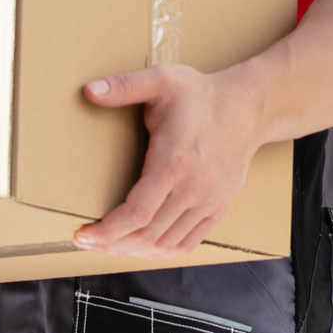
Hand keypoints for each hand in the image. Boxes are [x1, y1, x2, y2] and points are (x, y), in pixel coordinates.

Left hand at [74, 62, 269, 259]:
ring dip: (133, 251)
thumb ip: (124, 86)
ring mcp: (208, 202)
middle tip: (88, 242)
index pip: (136, 214)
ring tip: (110, 246)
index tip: (83, 235)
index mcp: (173, 163)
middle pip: (147, 235)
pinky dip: (162, 251)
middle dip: (111, 244)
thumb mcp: (162, 81)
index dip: (107, 231)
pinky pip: (188, 243)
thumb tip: (88, 91)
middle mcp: (192, 189)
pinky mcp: (218, 207)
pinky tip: (144, 248)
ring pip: (165, 244)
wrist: (249, 107)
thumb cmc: (202, 94)